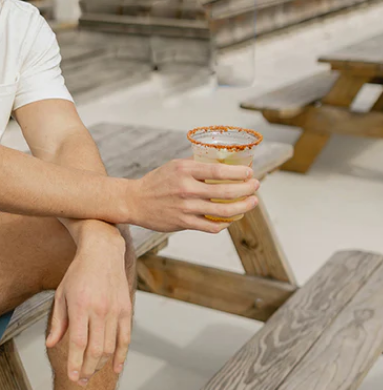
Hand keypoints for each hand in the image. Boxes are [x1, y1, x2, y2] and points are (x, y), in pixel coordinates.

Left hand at [45, 234, 132, 383]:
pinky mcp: (126, 309)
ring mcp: (115, 310)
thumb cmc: (77, 273)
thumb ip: (58, 322)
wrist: (102, 252)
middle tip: (81, 382)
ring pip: (111, 347)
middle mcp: (99, 310)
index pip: (78, 343)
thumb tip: (51, 344)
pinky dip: (121, 356)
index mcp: (80, 306)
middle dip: (88, 369)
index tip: (72, 377)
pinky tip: (116, 368)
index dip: (76, 363)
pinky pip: (125, 338)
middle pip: (96, 350)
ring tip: (92, 374)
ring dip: (101, 365)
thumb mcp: (61, 294)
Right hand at [125, 159, 260, 232]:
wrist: (134, 201)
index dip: (239, 173)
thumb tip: (221, 163)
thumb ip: (196, 166)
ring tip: (252, 202)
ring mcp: (185, 207)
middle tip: (255, 186)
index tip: (250, 173)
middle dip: (246, 189)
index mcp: (184, 170)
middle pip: (225, 191)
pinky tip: (230, 218)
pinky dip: (225, 223)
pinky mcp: (183, 223)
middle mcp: (186, 188)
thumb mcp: (174, 166)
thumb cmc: (156, 182)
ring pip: (222, 211)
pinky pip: (211, 226)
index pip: (218, 171)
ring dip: (242, 207)